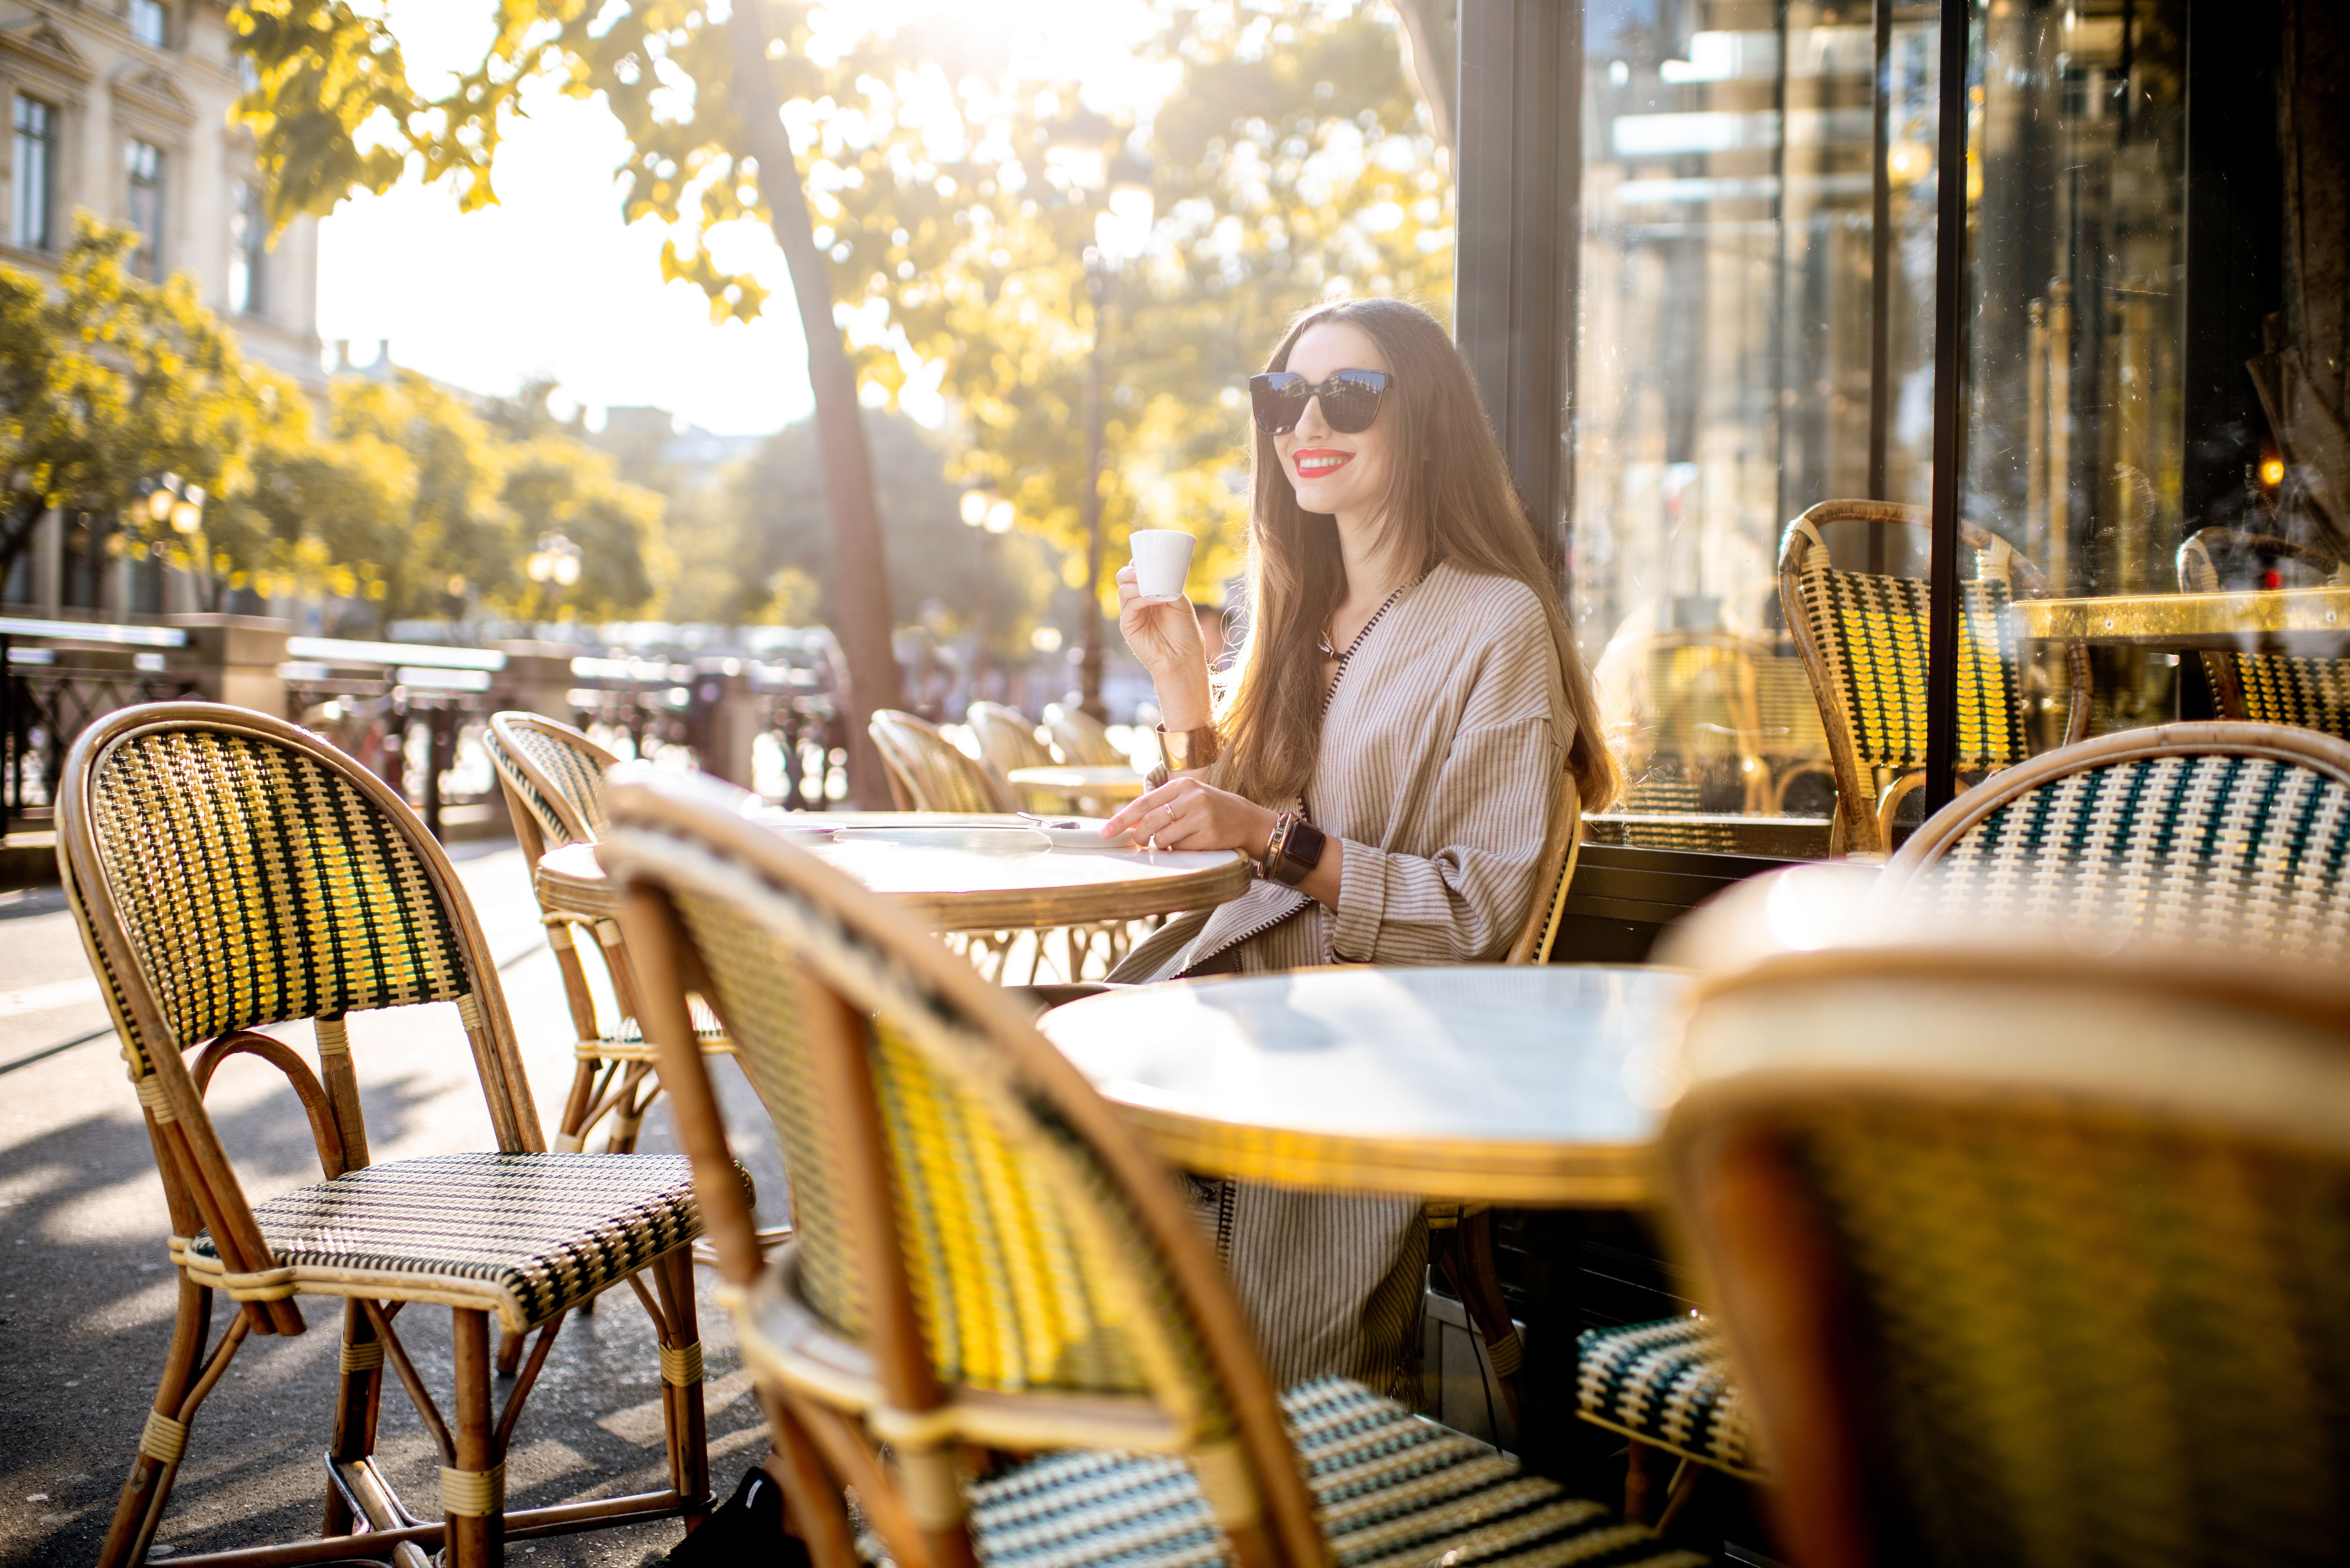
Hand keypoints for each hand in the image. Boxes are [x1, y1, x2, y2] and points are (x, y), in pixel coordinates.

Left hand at [1104, 774, 1277, 856]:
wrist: (1246, 819)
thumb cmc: (1209, 809)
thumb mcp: (1187, 798)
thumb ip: (1160, 806)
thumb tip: (1127, 824)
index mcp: (1181, 785)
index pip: (1143, 803)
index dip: (1121, 819)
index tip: (1105, 831)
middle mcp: (1191, 798)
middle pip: (1149, 822)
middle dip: (1140, 837)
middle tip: (1142, 842)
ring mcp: (1201, 816)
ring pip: (1163, 838)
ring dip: (1163, 844)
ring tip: (1176, 839)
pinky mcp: (1208, 835)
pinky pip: (1181, 849)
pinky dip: (1180, 850)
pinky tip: (1192, 843)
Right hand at [1115, 563, 1205, 679]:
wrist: (1184, 658)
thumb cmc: (1186, 633)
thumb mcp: (1181, 603)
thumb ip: (1170, 586)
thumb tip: (1157, 574)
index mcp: (1150, 594)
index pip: (1137, 574)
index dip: (1138, 563)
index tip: (1146, 556)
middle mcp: (1138, 602)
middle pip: (1124, 579)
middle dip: (1131, 570)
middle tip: (1141, 569)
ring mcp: (1132, 614)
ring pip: (1123, 590)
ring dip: (1135, 583)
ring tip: (1148, 583)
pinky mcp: (1128, 626)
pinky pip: (1129, 606)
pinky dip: (1139, 598)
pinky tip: (1152, 599)